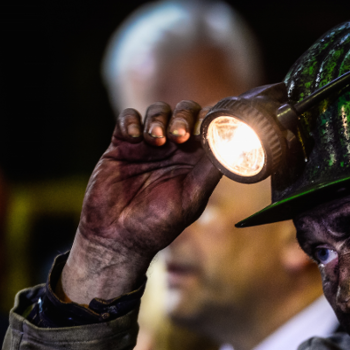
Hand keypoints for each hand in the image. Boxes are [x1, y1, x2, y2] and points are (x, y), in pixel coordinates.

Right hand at [61, 101, 221, 303]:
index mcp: (194, 160)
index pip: (207, 127)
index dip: (209, 120)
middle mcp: (173, 149)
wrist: (117, 237)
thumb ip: (209, 171)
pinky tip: (133, 137)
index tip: (208, 125)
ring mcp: (147, 145)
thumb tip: (231, 146)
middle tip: (179, 135)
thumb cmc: (158, 225)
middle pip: (184, 112)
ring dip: (158, 119)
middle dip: (183, 116)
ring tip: (154, 140)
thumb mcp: (192, 199)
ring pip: (157, 111)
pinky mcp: (121, 145)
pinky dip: (131, 120)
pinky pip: (127, 118)